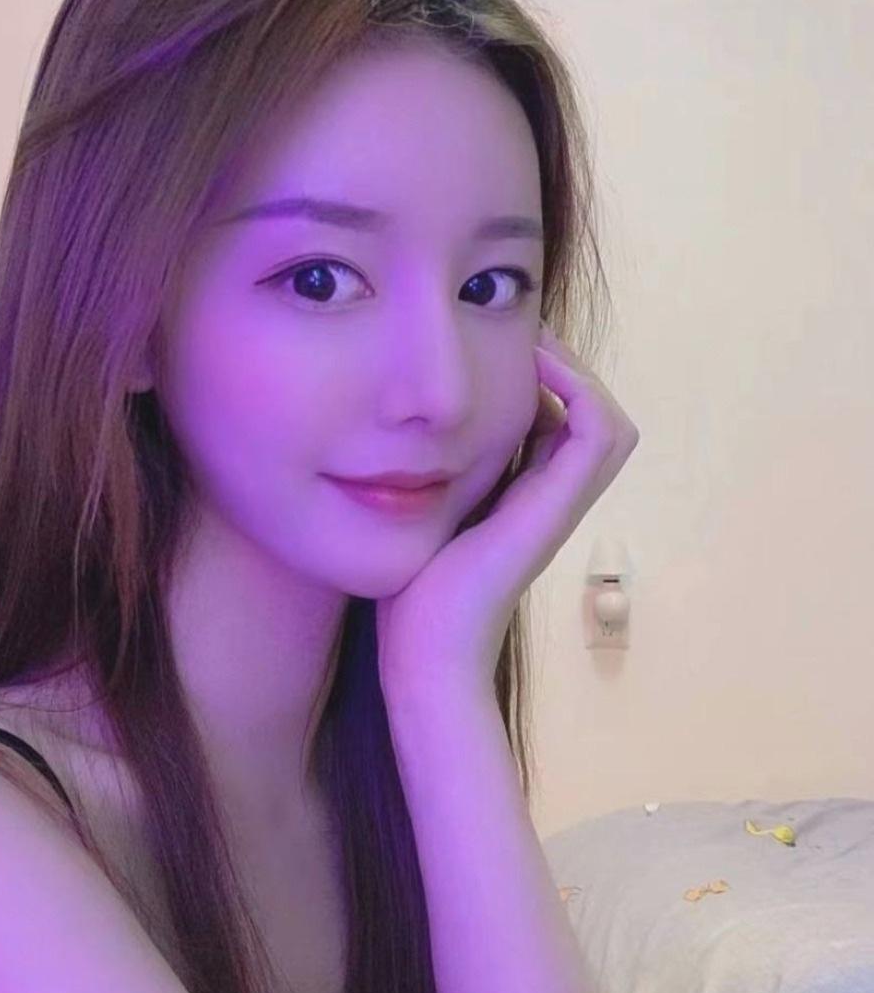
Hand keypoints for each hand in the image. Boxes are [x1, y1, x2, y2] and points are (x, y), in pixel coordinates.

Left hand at [375, 323, 639, 702]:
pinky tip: (530, 367)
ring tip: (530, 343)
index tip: (491, 347)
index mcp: (520, 500)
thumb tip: (387, 435)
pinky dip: (578, 389)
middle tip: (517, 335)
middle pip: (586, 416)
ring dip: (574, 373)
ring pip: (604, 420)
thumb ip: (415, 482)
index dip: (535, 380)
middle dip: (558, 367)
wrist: (425, 657)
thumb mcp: (414, 520)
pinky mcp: (556, 505)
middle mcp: (548, 499)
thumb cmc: (409, 599)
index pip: (553, 422)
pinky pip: (597, 430)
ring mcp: (559, 503)